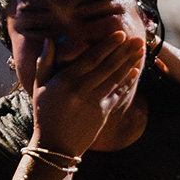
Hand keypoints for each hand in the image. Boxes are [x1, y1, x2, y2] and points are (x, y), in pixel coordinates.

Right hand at [29, 32, 144, 155]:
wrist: (54, 145)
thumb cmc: (44, 113)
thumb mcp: (39, 87)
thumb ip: (44, 62)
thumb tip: (49, 40)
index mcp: (66, 81)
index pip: (91, 59)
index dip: (107, 46)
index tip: (120, 34)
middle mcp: (82, 90)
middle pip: (108, 67)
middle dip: (124, 52)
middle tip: (138, 39)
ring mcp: (94, 102)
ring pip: (115, 79)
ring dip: (130, 64)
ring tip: (140, 52)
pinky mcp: (102, 114)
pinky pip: (118, 95)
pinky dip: (127, 83)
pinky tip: (135, 72)